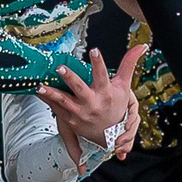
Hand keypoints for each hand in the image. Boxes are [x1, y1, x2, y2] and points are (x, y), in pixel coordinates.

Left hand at [37, 44, 147, 163]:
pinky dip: (47, 99)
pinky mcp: (70, 119)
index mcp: (106, 93)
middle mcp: (92, 103)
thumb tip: (142, 45)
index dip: (99, 63)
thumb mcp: (124, 86)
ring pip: (64, 101)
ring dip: (52, 93)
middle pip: (80, 88)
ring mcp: (80, 112)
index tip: (95, 50)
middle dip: (70, 78)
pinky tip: (38, 90)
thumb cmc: (116, 105)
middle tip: (60, 67)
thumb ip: (129, 64)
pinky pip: (56, 108)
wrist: (110, 135)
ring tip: (40, 86)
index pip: (103, 75)